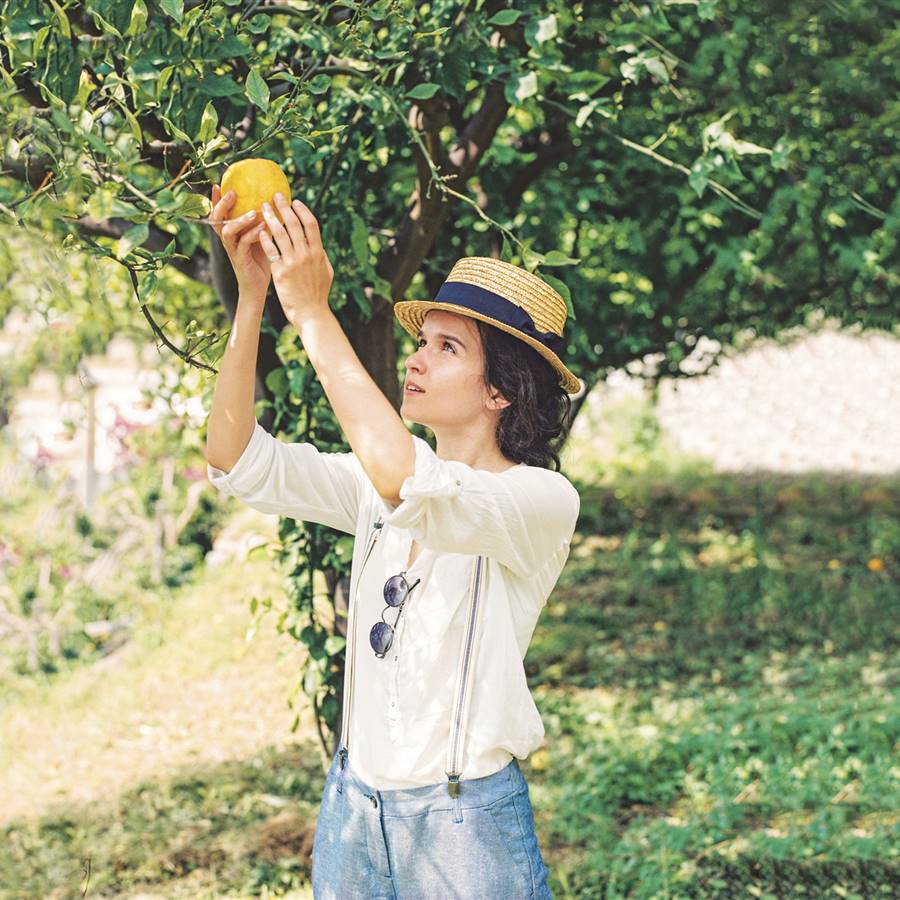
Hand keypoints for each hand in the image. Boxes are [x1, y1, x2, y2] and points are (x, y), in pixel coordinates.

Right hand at [208, 183, 270, 301]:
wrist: (258, 286)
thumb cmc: (261, 259)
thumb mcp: (261, 236)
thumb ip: (262, 221)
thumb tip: (273, 201)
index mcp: (231, 232)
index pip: (219, 213)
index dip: (216, 199)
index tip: (217, 183)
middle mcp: (228, 240)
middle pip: (216, 219)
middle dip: (222, 204)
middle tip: (232, 192)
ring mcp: (232, 250)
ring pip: (227, 231)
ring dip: (240, 220)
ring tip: (254, 212)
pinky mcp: (240, 260)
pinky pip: (243, 245)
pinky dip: (253, 235)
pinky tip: (264, 228)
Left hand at [259, 193, 333, 326]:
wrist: (311, 313)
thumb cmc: (318, 295)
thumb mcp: (326, 273)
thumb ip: (321, 256)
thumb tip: (318, 244)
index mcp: (318, 253)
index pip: (311, 224)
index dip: (302, 211)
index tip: (295, 202)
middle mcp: (306, 254)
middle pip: (294, 224)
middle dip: (284, 208)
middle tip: (275, 196)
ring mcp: (293, 262)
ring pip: (280, 234)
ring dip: (271, 218)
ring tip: (262, 208)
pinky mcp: (281, 272)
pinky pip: (271, 250)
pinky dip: (265, 238)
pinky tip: (259, 229)